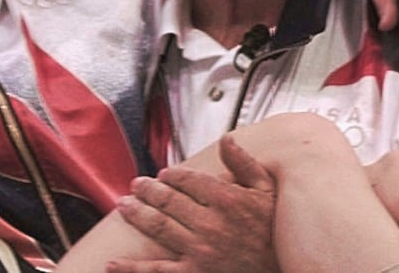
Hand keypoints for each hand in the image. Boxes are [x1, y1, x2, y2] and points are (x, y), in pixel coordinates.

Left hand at [106, 135, 278, 272]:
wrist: (285, 269)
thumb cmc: (276, 232)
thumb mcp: (268, 192)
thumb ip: (245, 164)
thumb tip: (227, 138)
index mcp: (227, 199)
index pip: (189, 180)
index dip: (172, 175)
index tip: (164, 174)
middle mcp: (210, 223)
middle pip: (169, 200)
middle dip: (148, 190)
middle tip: (136, 184)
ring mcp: (199, 250)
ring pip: (159, 226)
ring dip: (137, 214)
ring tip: (124, 205)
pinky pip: (157, 270)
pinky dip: (132, 268)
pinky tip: (113, 264)